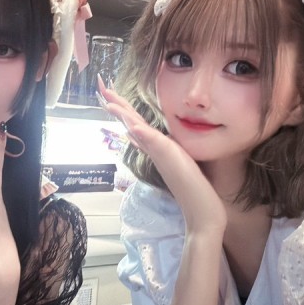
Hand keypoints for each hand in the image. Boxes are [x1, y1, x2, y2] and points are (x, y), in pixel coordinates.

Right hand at [96, 76, 225, 233]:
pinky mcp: (170, 161)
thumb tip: (152, 142)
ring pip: (138, 131)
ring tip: (109, 102)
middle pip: (132, 123)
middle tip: (101, 88)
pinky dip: (141, 133)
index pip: (137, 124)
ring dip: (123, 115)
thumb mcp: (180, 163)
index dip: (124, 109)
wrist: (202, 215)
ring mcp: (161, 156)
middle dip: (117, 106)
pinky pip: (154, 143)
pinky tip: (132, 125)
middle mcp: (155, 152)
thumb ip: (165, 152)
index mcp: (157, 149)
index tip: (109, 95)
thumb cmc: (195, 191)